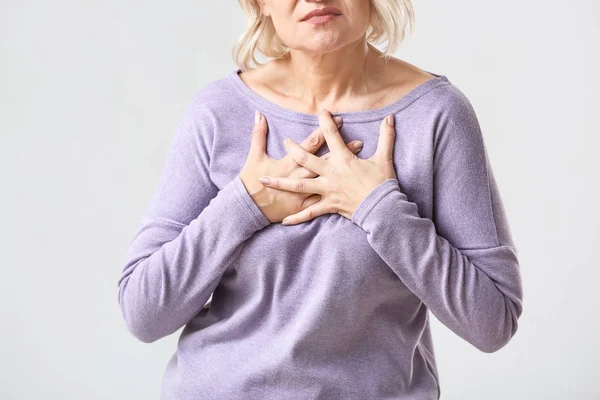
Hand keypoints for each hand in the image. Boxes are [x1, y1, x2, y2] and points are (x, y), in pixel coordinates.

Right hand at [238, 111, 364, 222]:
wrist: (247, 207)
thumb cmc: (250, 181)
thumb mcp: (254, 156)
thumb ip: (258, 134)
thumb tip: (259, 114)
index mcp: (289, 163)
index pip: (310, 144)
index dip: (324, 130)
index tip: (337, 119)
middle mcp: (299, 176)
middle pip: (324, 161)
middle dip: (341, 150)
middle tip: (359, 142)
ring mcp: (302, 193)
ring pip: (327, 180)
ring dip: (342, 172)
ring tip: (359, 166)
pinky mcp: (302, 206)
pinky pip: (321, 202)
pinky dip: (335, 198)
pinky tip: (351, 193)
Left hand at [257, 109, 397, 224]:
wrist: (383, 209)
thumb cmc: (383, 183)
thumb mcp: (385, 158)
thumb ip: (386, 136)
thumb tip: (391, 117)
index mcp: (343, 159)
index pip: (332, 136)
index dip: (326, 122)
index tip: (320, 111)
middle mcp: (331, 173)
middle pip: (307, 159)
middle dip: (294, 149)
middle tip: (285, 142)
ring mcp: (327, 190)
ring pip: (299, 185)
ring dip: (281, 182)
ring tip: (264, 180)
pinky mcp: (328, 205)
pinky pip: (309, 212)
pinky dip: (297, 217)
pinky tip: (284, 221)